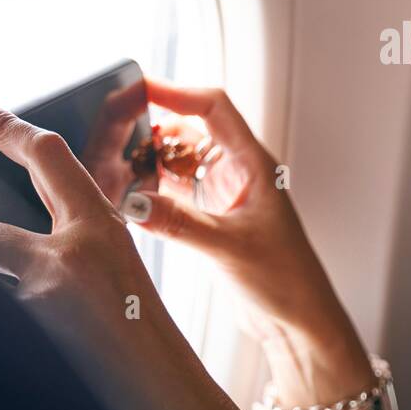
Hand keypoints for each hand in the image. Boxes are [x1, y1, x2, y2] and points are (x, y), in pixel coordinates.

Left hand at [0, 95, 268, 409]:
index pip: (47, 157)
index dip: (7, 127)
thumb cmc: (141, 327)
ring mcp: (40, 293)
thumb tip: (19, 229)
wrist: (159, 388)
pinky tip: (42, 335)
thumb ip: (74, 239)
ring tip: (38, 313)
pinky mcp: (24, 323)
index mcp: (101, 227)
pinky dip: (6, 315)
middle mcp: (68, 253)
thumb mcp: (117, 267)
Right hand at [125, 78, 375, 405]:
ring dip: (149, 159)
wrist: (297, 321)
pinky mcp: (210, 219)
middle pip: (189, 128)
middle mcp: (237, 172)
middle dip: (152, 123)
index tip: (138, 88)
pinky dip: (151, 189)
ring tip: (113, 161)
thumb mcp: (229, 248)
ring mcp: (222, 195)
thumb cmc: (286, 280)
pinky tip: (127, 195)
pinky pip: (174, 191)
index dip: (176, 92)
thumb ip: (180, 224)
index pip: (213, 108)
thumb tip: (133, 203)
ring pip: (178, 160)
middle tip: (112, 126)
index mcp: (253, 164)